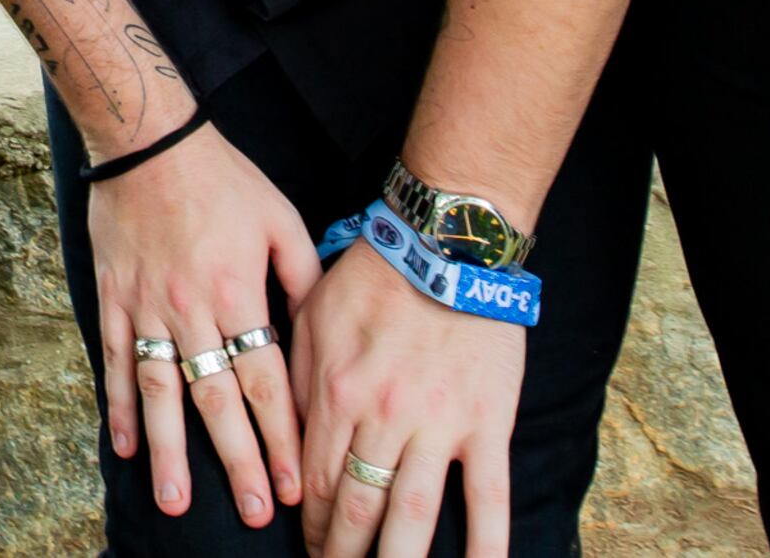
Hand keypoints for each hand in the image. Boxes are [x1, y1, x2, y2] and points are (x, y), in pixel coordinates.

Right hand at [93, 124, 321, 528]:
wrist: (148, 136)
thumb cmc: (222, 176)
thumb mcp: (281, 218)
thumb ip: (303, 278)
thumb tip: (319, 331)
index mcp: (238, 292)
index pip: (264, 380)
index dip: (280, 435)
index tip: (293, 484)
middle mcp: (192, 308)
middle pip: (217, 400)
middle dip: (237, 461)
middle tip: (254, 513)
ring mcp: (147, 306)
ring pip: (160, 392)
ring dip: (170, 451)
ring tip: (177, 504)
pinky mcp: (114, 297)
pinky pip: (114, 359)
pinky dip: (119, 405)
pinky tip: (125, 446)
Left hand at [292, 244, 527, 557]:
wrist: (446, 242)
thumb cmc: (371, 276)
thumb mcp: (310, 316)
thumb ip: (294, 377)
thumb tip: (282, 431)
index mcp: (335, 393)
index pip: (314, 483)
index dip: (311, 526)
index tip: (311, 549)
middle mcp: (382, 418)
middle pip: (357, 509)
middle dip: (344, 554)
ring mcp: (437, 424)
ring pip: (412, 514)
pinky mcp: (486, 423)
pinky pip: (487, 496)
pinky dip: (486, 544)